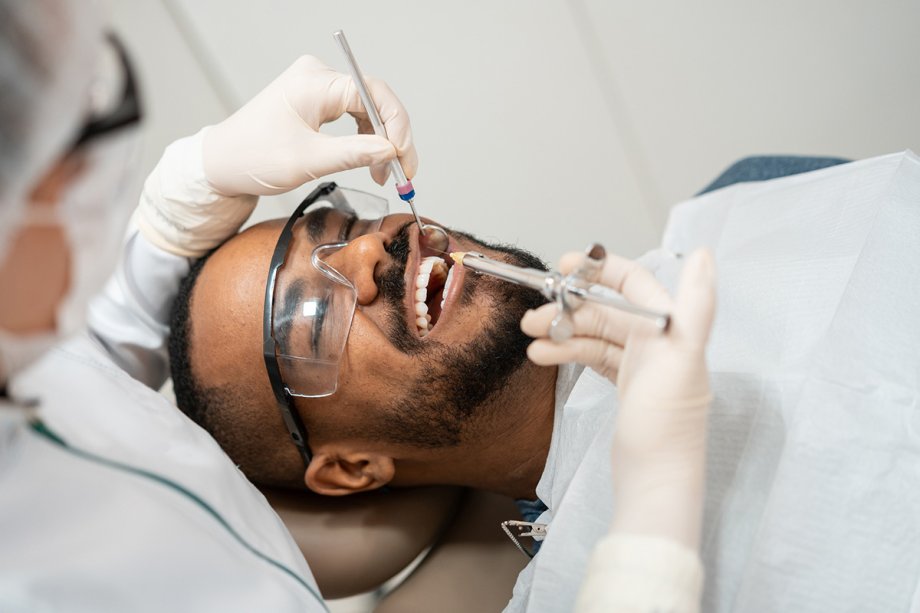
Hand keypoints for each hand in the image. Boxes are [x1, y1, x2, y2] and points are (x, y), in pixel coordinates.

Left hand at [203, 54, 416, 195]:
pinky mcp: (316, 100)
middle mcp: (317, 77)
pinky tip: (372, 160)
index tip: (403, 158)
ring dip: (381, 140)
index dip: (395, 127)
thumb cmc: (252, 157)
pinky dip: (366, 138)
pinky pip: (354, 114)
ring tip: (386, 172)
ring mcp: (317, 87)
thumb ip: (353, 154)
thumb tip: (390, 152)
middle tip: (403, 171)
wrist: (222, 163)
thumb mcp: (308, 161)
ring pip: (367, 109)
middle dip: (392, 137)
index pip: (373, 94)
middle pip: (374, 100)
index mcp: (313, 83)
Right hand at [521, 250, 715, 545]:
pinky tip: (542, 357)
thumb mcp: (682, 358)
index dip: (599, 271)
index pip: (634, 283)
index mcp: (672, 328)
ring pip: (594, 335)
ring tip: (531, 342)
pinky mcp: (625, 387)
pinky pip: (592, 358)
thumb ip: (696, 303)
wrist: (655, 481)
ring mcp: (640, 366)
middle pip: (606, 310)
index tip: (562, 267)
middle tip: (532, 319)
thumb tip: (704, 253)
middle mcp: (658, 342)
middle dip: (569, 309)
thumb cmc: (667, 423)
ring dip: (561, 333)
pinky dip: (567, 353)